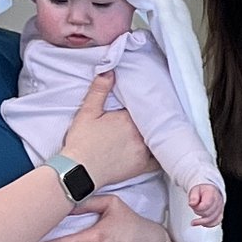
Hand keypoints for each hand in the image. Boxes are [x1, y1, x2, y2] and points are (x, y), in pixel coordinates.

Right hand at [61, 72, 157, 192]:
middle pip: (153, 121)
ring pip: (159, 138)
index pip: (144, 106)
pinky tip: (164, 149)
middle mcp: (138, 135)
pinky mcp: (141, 167)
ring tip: (162, 127)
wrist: (77, 171)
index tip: (146, 101)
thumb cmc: (81, 142)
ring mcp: (142, 152)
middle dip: (154, 117)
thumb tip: (109, 71)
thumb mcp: (87, 112)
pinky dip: (163, 153)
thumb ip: (99, 91)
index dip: (145, 103)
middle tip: (156, 112)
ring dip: (160, 132)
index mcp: (127, 119)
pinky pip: (160, 160)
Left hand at [185, 181, 223, 228]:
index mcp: (212, 194)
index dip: (197, 208)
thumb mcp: (195, 190)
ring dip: (202, 221)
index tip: (192, 205)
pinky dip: (208, 224)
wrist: (209, 190)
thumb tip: (192, 203)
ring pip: (212, 219)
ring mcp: (220, 208)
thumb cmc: (202, 191)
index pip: (206, 205)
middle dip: (199, 213)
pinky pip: (216, 222)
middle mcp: (218, 201)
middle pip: (208, 213)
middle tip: (194, 209)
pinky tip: (202, 224)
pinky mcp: (220, 214)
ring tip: (194, 222)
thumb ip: (193, 197)